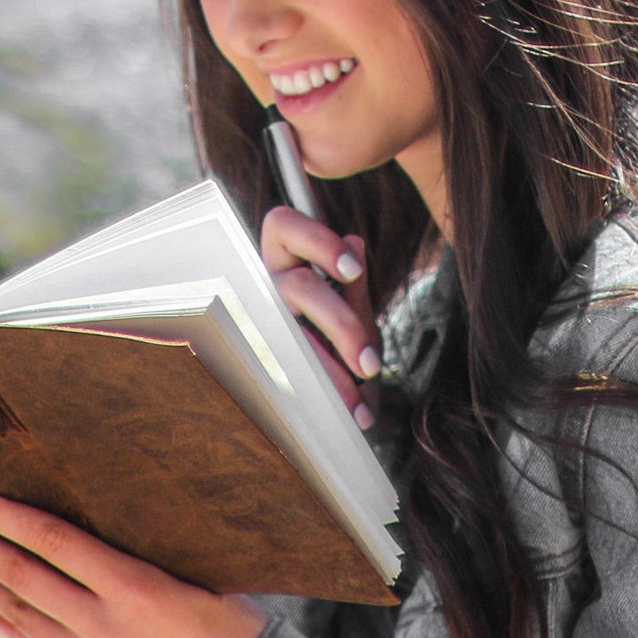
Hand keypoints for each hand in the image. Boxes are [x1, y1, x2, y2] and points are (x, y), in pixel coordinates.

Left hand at [0, 486, 266, 637]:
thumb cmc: (238, 634)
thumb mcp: (201, 579)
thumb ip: (144, 558)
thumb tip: (98, 532)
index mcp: (133, 587)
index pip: (50, 539)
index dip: (3, 515)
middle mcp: (101, 626)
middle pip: (21, 575)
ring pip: (19, 613)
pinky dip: (7, 622)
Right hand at [260, 206, 380, 426]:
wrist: (339, 396)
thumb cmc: (342, 339)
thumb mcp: (354, 310)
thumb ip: (353, 284)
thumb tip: (354, 242)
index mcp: (286, 258)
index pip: (283, 226)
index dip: (316, 242)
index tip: (353, 272)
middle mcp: (269, 287)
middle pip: (300, 290)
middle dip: (342, 326)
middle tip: (372, 363)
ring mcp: (265, 324)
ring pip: (295, 336)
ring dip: (335, 368)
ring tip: (368, 391)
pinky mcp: (267, 362)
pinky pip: (297, 373)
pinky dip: (336, 390)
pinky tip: (360, 411)